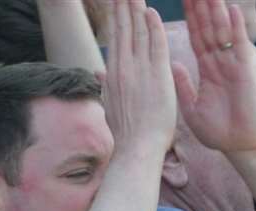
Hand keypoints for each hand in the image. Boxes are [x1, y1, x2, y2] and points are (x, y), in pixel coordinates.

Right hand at [103, 0, 182, 158]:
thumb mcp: (110, 105)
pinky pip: (155, 45)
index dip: (116, 16)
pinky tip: (150, 12)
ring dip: (136, 9)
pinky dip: (153, 27)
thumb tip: (98, 71)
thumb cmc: (126, 133)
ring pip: (138, 32)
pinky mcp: (157, 76)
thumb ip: (106, 84)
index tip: (116, 0)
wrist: (136, 149)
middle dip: (123, 5)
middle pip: (123, 28)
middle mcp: (124, 68)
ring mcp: (140, 70)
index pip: (116, 37)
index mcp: (114, 73)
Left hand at [179, 0, 255, 154]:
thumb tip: (171, 65)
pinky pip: (240, 46)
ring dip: (217, 10)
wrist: (238, 145)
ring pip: (223, 31)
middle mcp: (220, 61)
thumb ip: (183, 84)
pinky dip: (236, 28)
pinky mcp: (244, 71)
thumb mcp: (191, 106)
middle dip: (202, 6)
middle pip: (209, 27)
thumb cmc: (217, 130)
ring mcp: (233, 64)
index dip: (191, 16)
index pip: (196, 36)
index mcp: (207, 67)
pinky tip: (231, 10)